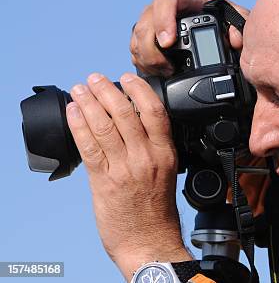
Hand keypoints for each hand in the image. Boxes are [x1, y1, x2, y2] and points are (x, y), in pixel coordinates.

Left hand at [66, 72, 191, 279]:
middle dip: (107, 91)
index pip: (155, 112)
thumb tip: (130, 122)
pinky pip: (90, 147)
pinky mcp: (105, 181)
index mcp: (166, 153)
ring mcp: (126, 169)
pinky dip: (79, 126)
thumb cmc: (156, 209)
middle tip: (95, 78)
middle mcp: (147, 158)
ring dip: (89, 103)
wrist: (148, 239)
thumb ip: (151, 147)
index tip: (127, 78)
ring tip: (80, 90)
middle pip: (126, 114)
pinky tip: (73, 113)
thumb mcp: (165, 172)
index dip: (139, 90)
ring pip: (105, 127)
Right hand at [130, 0, 248, 75]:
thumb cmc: (224, 19)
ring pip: (137, 36)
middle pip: (146, 22)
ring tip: (165, 72)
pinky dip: (142, 61)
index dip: (163, 19)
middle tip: (168, 68)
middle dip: (152, 49)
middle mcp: (166, 7)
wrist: (215, 24)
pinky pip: (135, 47)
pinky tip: (156, 71)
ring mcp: (154, 19)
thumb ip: (241, 26)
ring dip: (147, 58)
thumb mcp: (237, 19)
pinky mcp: (147, 34)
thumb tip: (234, 40)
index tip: (168, 43)